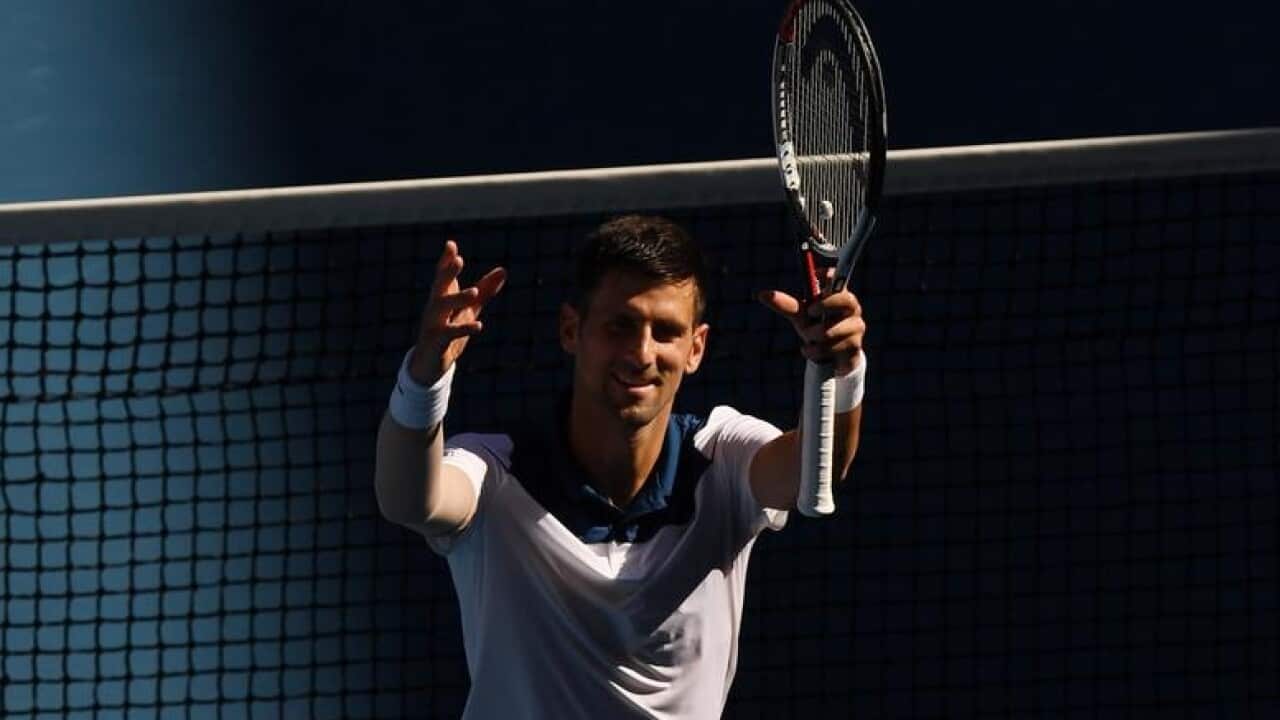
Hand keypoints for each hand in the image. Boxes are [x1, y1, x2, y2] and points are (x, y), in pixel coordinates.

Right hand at [409, 240, 505, 384]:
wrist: (429, 365)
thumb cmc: (449, 333)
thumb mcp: (469, 309)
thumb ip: (485, 290)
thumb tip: (503, 270)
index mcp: (441, 298)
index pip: (442, 276)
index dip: (446, 261)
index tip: (451, 244)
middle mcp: (434, 308)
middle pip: (438, 287)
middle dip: (447, 273)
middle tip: (458, 260)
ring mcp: (433, 324)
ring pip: (441, 307)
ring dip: (457, 298)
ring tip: (474, 292)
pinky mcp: (437, 342)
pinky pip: (449, 333)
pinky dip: (463, 328)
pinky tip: (478, 325)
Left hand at [757, 274, 864, 376]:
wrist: (831, 359)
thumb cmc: (817, 329)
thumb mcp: (801, 316)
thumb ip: (786, 305)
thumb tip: (762, 294)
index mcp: (839, 295)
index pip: (838, 277)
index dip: (827, 274)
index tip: (815, 275)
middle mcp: (852, 308)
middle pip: (842, 299)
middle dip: (821, 306)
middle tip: (810, 312)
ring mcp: (856, 327)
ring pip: (827, 330)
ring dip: (811, 337)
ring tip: (811, 338)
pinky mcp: (854, 347)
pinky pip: (827, 348)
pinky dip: (813, 352)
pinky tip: (814, 351)